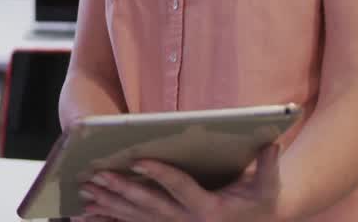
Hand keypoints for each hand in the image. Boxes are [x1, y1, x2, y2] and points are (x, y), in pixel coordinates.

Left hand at [78, 144, 280, 221]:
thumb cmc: (260, 203)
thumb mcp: (268, 188)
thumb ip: (268, 167)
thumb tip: (272, 144)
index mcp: (209, 208)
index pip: (180, 187)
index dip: (160, 173)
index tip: (139, 159)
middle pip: (149, 204)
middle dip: (121, 189)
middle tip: (97, 175)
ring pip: (135, 217)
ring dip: (109, 203)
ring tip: (85, 190)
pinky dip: (110, 220)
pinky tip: (87, 215)